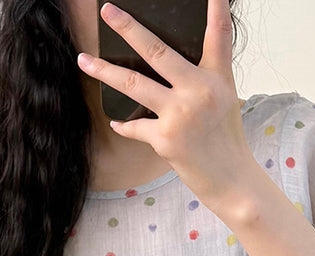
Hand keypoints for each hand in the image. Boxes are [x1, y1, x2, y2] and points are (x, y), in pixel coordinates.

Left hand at [77, 0, 255, 204]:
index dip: (216, 8)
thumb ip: (201, 81)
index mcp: (217, 78)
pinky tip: (117, 121)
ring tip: (83, 60)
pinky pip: (136, 126)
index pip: (218, 35)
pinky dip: (125, 125)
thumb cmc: (225, 142)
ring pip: (133, 84)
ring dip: (104, 71)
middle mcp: (199, 91)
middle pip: (156, 50)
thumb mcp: (224, 102)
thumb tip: (169, 69)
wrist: (231, 180)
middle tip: (108, 11)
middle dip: (128, 28)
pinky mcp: (166, 139)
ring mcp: (180, 114)